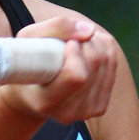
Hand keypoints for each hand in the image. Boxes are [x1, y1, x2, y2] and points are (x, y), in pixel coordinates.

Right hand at [0, 16, 117, 122]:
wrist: (31, 92)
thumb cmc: (25, 62)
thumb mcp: (28, 39)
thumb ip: (55, 28)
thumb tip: (90, 30)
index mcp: (46, 101)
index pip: (76, 76)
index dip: (76, 52)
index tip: (68, 43)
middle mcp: (68, 112)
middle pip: (95, 63)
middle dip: (85, 41)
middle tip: (69, 40)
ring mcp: (87, 111)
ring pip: (107, 61)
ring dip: (94, 42)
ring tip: (75, 44)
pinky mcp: (100, 106)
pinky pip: (113, 63)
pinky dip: (103, 48)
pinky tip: (86, 50)